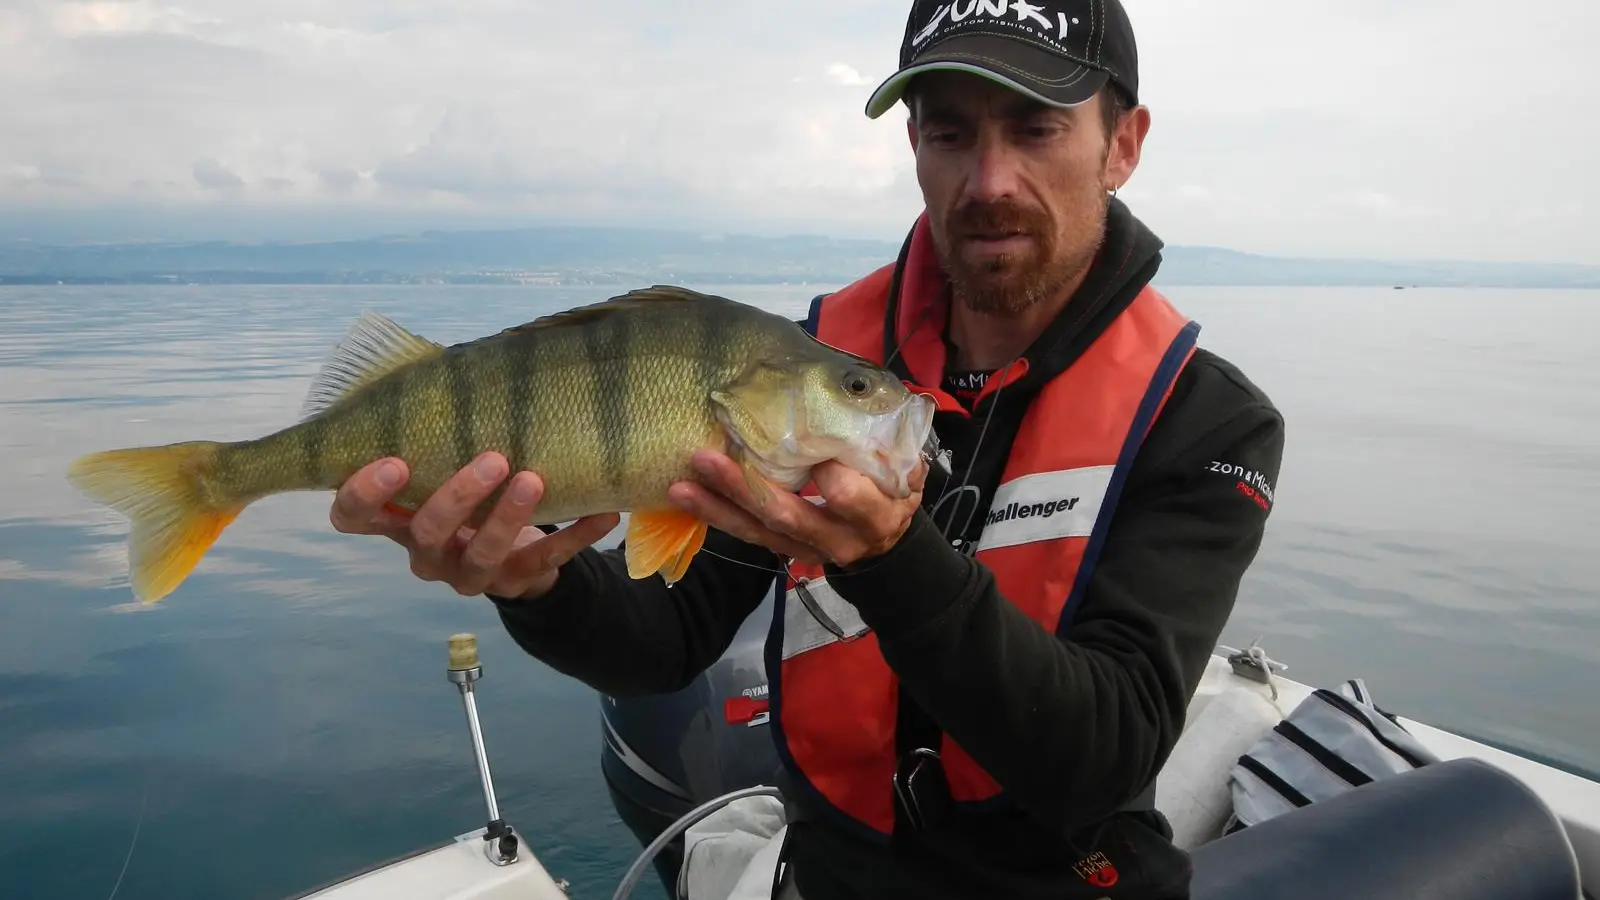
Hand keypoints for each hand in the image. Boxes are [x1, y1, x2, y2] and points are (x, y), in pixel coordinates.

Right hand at [329, 451, 619, 598]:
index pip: (354, 515)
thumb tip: (427, 356)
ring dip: (509, 517)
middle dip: (456, 496)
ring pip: (482, 555)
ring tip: (535, 478)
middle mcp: (424, 551)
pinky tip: (604, 513)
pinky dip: (575, 538)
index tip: (395, 461)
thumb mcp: (439, 457)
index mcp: (394, 517)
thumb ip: (427, 423)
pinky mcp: (514, 583)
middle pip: (425, 531)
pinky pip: (546, 564)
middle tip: (492, 458)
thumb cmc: (466, 485)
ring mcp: (468, 573)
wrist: (513, 545)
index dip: (365, 494)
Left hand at [666, 450, 926, 567]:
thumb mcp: (907, 468)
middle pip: (788, 514)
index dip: (828, 475)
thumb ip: (885, 443)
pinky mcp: (784, 550)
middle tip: (708, 456)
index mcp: (874, 515)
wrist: (888, 543)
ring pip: (759, 530)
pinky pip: (748, 536)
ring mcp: (806, 549)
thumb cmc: (893, 491)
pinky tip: (686, 498)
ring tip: (681, 484)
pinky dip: (718, 516)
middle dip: (746, 487)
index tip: (805, 441)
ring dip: (718, 506)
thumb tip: (851, 397)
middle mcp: (837, 539)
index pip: (848, 496)